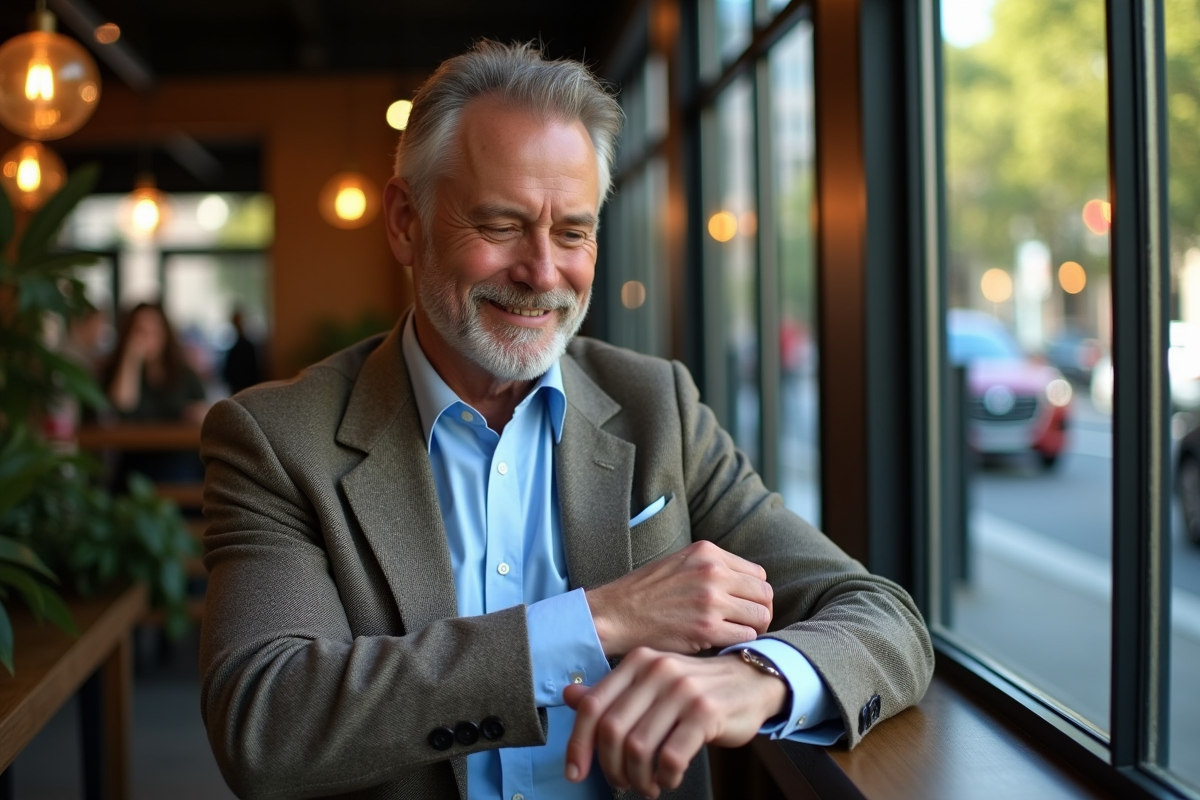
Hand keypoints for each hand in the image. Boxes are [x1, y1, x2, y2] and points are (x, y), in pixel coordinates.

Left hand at [563, 647, 787, 797]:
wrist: (752, 682)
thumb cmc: (696, 690)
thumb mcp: (652, 683)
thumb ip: (613, 692)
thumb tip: (569, 696)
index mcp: (638, 662)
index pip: (592, 706)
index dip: (578, 744)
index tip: (575, 773)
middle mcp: (657, 670)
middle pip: (612, 731)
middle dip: (611, 767)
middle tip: (622, 783)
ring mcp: (682, 690)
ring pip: (638, 747)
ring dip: (638, 777)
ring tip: (647, 784)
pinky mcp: (706, 712)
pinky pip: (671, 756)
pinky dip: (665, 776)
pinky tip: (669, 778)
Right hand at [585, 540, 772, 656]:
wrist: (616, 613)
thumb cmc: (646, 592)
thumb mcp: (681, 563)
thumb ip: (713, 569)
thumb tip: (746, 588)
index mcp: (708, 552)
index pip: (758, 574)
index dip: (755, 594)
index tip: (745, 607)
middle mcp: (713, 571)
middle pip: (765, 594)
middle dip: (760, 612)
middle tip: (747, 626)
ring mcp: (711, 599)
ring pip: (760, 616)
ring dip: (752, 630)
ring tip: (735, 636)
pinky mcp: (706, 627)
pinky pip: (744, 637)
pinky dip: (739, 643)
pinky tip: (723, 644)